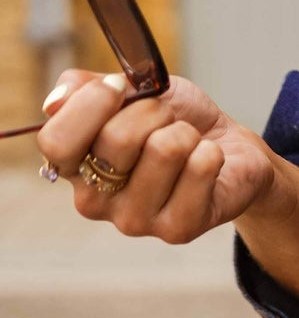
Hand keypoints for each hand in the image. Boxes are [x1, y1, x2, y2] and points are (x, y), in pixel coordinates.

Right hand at [37, 68, 275, 244]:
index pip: (56, 141)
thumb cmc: (170, 120)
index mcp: (72, 166)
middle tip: (166, 118)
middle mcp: (94, 201)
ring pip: (163, 150)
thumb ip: (84, 86)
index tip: (120, 87)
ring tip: (187, 143)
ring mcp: (133, 221)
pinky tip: (207, 163)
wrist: (225, 146)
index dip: (91, 105)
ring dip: (184, 132)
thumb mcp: (126, 89)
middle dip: (152, 110)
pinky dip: (211, 152)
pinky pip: (199, 168)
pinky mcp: (177, 230)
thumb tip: (54, 103)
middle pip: (115, 139)